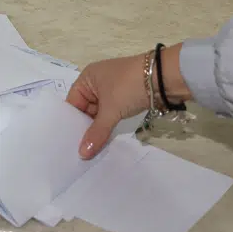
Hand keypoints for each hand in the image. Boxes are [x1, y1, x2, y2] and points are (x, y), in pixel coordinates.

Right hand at [66, 45, 189, 158]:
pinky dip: (110, 126)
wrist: (164, 77)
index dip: (71, 122)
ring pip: (100, 113)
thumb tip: (82, 154)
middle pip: (86, 109)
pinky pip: (112, 114)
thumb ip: (96, 132)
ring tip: (90, 150)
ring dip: (99, 128)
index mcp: (88, 78)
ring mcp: (113, 91)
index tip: (68, 142)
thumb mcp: (111, 109)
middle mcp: (97, 83)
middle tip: (79, 150)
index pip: (73, 103)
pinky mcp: (126, 98)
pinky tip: (106, 141)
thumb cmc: (129, 86)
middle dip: (85, 128)